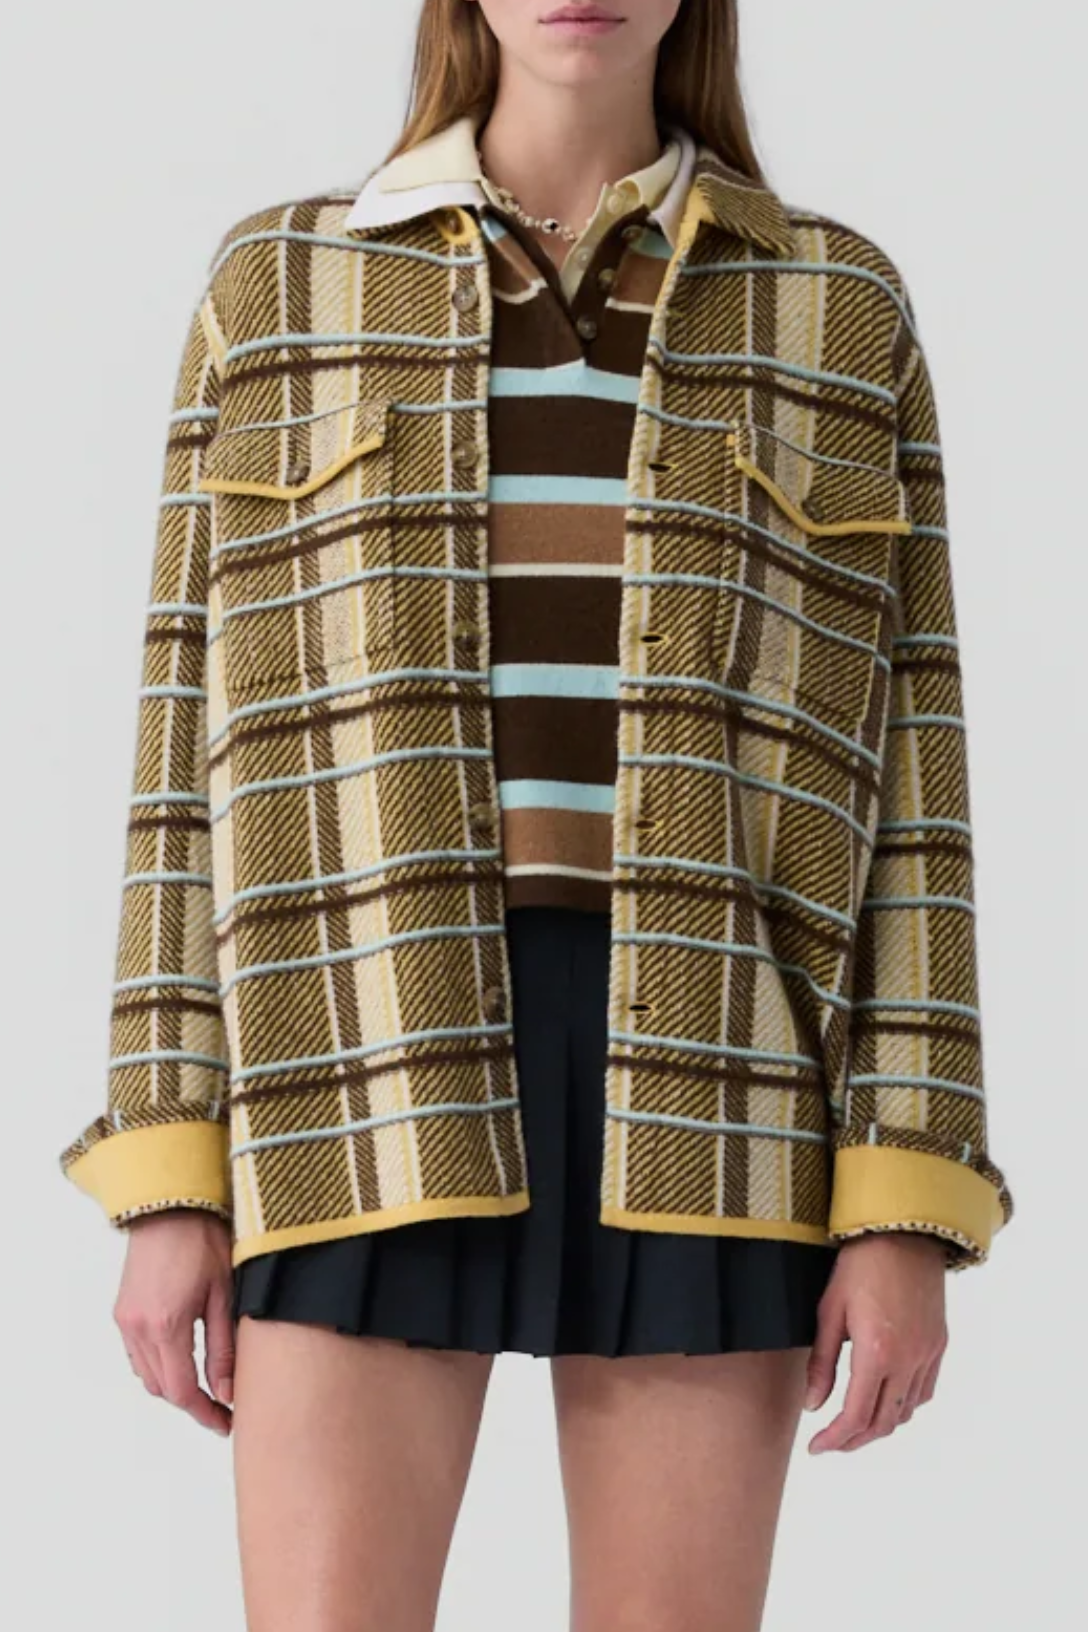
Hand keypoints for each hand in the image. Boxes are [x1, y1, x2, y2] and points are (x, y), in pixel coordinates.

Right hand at [113, 1209, 234, 1436]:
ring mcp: (125, 1320)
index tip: (226, 1423)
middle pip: (162, 1388)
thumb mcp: (224, 1295)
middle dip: (192, 1402)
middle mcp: (138, 1328)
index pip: (183, 1391)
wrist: (170, 1205)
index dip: (205, 1413)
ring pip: (146, 1374)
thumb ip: (224, 1348)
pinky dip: (157, 1366)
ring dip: (173, 1385)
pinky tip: (181, 1359)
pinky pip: (136, 1355)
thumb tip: (228, 1391)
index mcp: (166, 1326)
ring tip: (206, 1384)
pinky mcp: (122, 1311)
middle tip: (223, 1405)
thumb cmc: (203, 1240)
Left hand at [803, 1231, 947, 1452]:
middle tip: (831, 1442)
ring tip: (854, 1424)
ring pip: (907, 1411)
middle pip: (884, 1422)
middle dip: (855, 1440)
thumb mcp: (829, 1310)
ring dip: (880, 1425)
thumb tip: (813, 1405)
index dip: (835, 1438)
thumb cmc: (860, 1266)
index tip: (816, 1447)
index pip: (857, 1415)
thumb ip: (822, 1363)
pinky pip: (924, 1391)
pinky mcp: (939, 1344)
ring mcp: (928, 1353)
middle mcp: (908, 1359)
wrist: (904, 1234)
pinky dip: (904, 1405)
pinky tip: (885, 1399)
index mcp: (877, 1352)